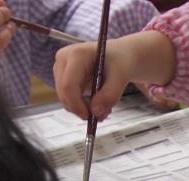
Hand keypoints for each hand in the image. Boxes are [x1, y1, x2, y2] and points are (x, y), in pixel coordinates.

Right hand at [54, 31, 176, 121]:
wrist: (126, 55)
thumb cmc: (124, 61)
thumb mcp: (121, 76)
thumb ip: (110, 95)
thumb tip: (96, 113)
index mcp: (76, 55)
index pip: (68, 86)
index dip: (77, 106)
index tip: (91, 118)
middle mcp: (64, 59)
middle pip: (63, 94)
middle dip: (81, 109)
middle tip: (101, 117)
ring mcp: (62, 67)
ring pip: (66, 99)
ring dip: (84, 109)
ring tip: (104, 109)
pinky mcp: (65, 76)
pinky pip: (70, 98)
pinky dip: (83, 106)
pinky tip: (98, 104)